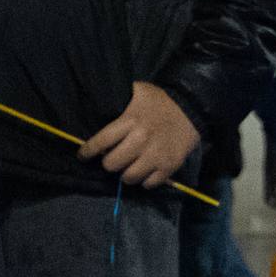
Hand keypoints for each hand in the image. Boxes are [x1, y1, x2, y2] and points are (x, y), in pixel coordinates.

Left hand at [80, 82, 200, 188]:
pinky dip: (144, 181)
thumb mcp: (138, 92)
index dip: (87, 152)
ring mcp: (156, 155)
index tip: (82, 156)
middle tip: (113, 158)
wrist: (192, 107)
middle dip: (109, 162)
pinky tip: (145, 172)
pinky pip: (148, 184)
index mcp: (130, 121)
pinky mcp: (169, 166)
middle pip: (111, 164)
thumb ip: (119, 101)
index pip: (101, 142)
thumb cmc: (160, 100)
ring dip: (125, 174)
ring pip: (128, 177)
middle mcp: (141, 140)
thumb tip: (97, 105)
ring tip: (128, 167)